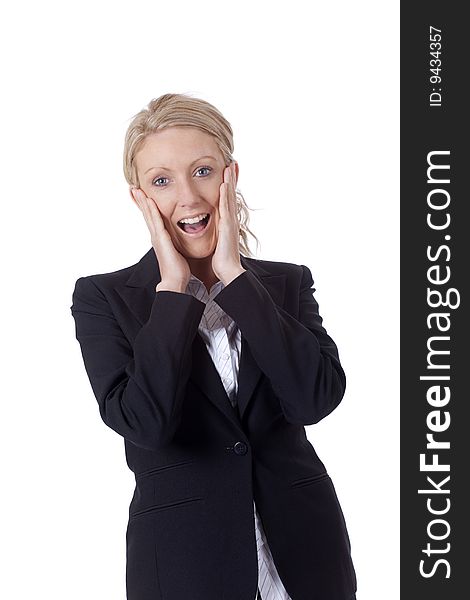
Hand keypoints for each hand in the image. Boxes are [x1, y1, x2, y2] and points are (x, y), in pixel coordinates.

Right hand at [130, 188, 190, 290]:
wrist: (174, 281)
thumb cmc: (177, 269)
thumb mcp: (176, 252)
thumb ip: (175, 244)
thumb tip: (177, 241)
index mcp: (159, 238)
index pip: (151, 219)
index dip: (145, 207)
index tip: (140, 195)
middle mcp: (155, 236)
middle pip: (146, 214)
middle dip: (139, 201)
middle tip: (132, 188)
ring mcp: (157, 238)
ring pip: (148, 215)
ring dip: (142, 201)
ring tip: (136, 190)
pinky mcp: (161, 240)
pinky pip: (156, 222)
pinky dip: (152, 211)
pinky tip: (150, 201)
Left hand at [211, 162, 245, 284]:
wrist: (228, 271)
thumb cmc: (222, 260)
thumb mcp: (218, 242)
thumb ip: (216, 234)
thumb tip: (212, 231)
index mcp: (226, 224)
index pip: (227, 201)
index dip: (228, 187)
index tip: (228, 174)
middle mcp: (230, 220)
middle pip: (230, 195)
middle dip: (232, 179)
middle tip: (232, 163)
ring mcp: (229, 222)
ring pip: (229, 198)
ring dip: (230, 181)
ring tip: (230, 167)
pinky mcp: (227, 226)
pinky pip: (225, 207)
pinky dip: (225, 195)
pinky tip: (224, 184)